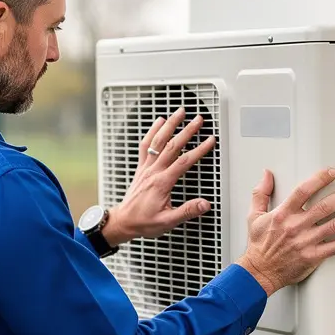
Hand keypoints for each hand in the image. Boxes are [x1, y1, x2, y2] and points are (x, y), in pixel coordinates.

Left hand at [102, 107, 215, 245]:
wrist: (124, 221)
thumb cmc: (144, 222)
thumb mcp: (168, 221)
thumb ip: (187, 212)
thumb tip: (204, 204)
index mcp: (162, 183)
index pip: (184, 162)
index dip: (198, 150)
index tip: (209, 141)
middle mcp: (153, 172)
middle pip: (172, 146)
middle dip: (187, 131)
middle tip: (199, 120)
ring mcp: (146, 168)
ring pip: (158, 141)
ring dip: (170, 125)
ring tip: (180, 112)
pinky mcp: (141, 168)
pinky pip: (145, 145)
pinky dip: (152, 131)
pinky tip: (159, 121)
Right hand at [237, 168, 334, 295]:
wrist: (259, 272)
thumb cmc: (258, 246)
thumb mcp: (254, 216)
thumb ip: (261, 193)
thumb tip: (266, 175)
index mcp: (283, 214)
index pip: (304, 191)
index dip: (320, 179)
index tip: (332, 173)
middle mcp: (296, 227)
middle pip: (325, 206)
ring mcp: (306, 242)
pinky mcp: (313, 256)